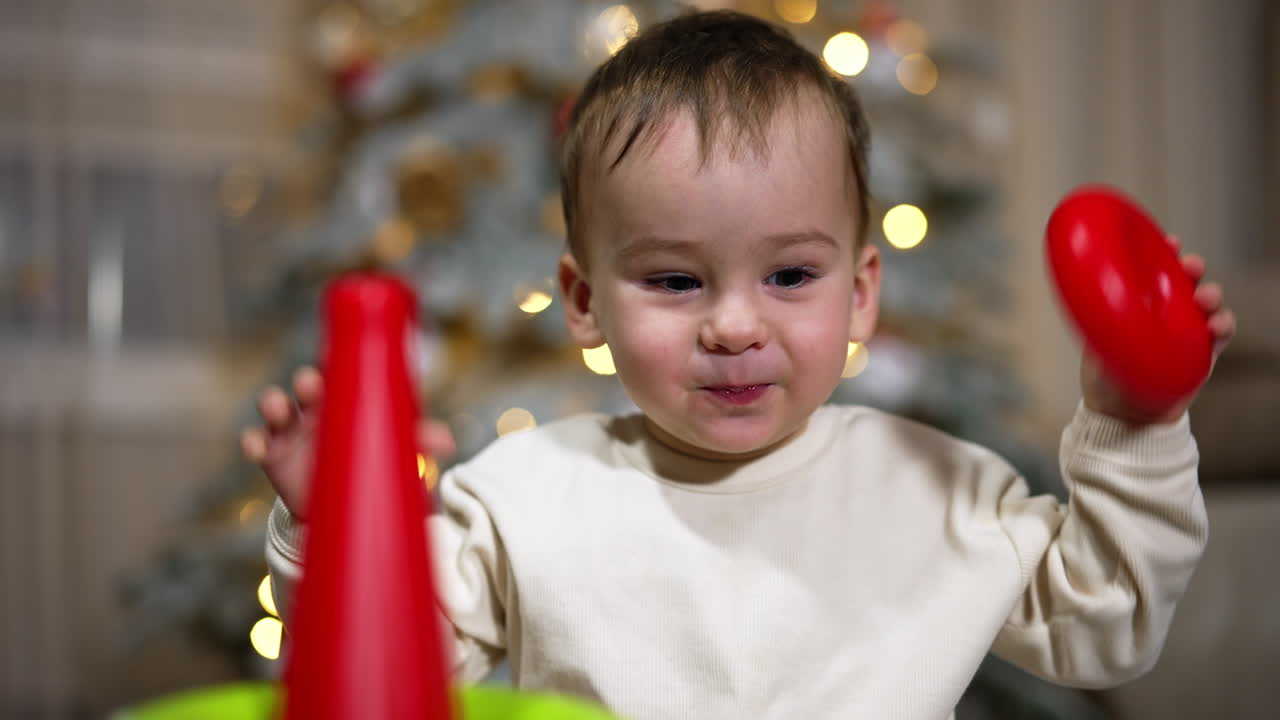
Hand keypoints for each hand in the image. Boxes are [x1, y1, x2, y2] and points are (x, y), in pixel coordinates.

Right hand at [240, 365, 456, 518]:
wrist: (346, 507)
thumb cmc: (371, 463)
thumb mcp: (395, 450)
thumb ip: (419, 441)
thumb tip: (449, 441)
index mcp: (345, 400)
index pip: (337, 372)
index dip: (332, 359)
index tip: (333, 352)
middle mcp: (315, 409)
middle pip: (304, 385)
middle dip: (305, 382)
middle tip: (311, 386)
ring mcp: (290, 431)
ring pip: (274, 407)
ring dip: (272, 403)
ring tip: (277, 408)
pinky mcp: (273, 456)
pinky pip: (255, 441)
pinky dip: (252, 440)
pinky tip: (256, 445)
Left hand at [1081, 236, 1236, 424]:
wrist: (1122, 417)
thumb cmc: (1106, 378)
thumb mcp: (1094, 344)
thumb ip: (1096, 321)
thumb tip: (1079, 293)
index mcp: (1141, 304)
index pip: (1156, 271)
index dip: (1165, 252)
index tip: (1169, 240)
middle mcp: (1167, 312)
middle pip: (1186, 281)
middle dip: (1192, 268)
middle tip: (1190, 265)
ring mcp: (1188, 331)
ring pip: (1208, 303)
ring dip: (1211, 295)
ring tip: (1204, 298)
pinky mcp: (1204, 354)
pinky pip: (1222, 333)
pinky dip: (1223, 325)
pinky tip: (1216, 325)